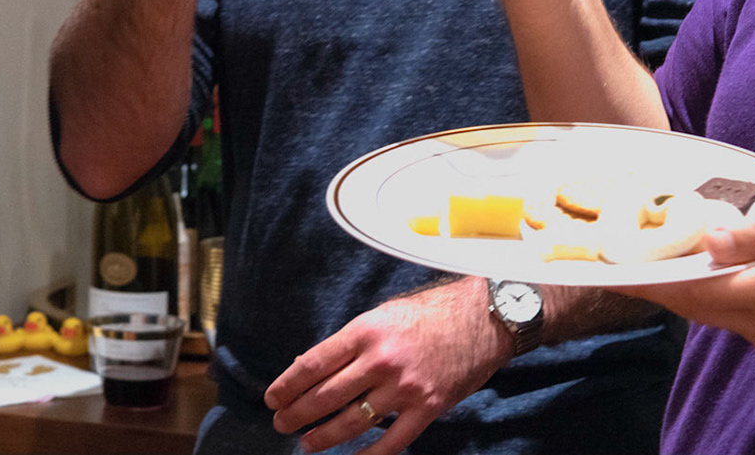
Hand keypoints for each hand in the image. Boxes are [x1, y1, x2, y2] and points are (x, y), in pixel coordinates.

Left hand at [264, 277, 509, 453]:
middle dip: (297, 413)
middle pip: (327, 396)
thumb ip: (351, 341)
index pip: (314, 364)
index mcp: (366, 331)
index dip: (288, 385)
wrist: (482, 320)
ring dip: (324, 437)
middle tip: (281, 423)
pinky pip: (392, 442)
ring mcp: (405, 388)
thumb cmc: (429, 313)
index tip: (272, 398)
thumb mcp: (383, 314)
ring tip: (307, 444)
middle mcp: (381, 360)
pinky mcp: (427, 408)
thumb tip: (312, 366)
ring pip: (353, 422)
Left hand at [624, 198, 754, 360]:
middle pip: (698, 305)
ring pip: (716, 313)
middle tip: (626, 248)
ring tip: (660, 250)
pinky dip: (718, 294)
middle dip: (662, 279)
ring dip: (689, 286)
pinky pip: (738, 318)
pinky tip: (712, 266)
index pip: (697, 290)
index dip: (652, 277)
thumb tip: (709, 238)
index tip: (614, 263)